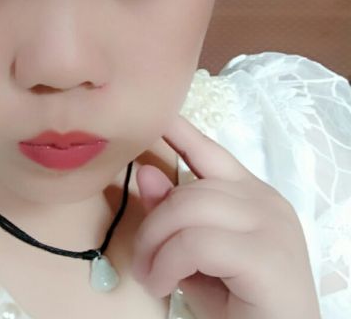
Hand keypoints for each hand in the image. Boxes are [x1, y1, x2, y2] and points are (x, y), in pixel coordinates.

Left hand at [132, 113, 320, 318]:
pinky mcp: (267, 254)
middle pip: (188, 189)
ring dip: (156, 245)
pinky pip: (196, 242)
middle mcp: (265, 201)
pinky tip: (163, 285)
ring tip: (151, 276)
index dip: (181, 132)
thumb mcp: (193, 257)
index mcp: (251, 195)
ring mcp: (271, 224)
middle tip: (142, 263)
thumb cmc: (239, 305)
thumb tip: (145, 172)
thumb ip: (171, 215)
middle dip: (153, 225)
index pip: (212, 152)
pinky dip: (169, 263)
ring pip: (188, 208)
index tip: (158, 113)